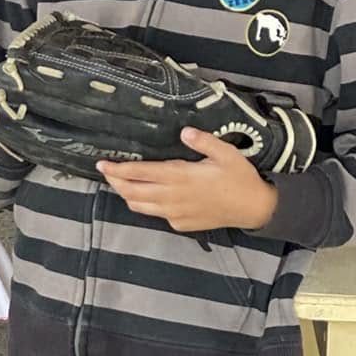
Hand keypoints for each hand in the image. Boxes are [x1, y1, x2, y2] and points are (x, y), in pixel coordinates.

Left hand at [97, 128, 277, 233]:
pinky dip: (145, 205)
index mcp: (179, 177)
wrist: (254, 209)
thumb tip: (184, 131)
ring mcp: (174, 214)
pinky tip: (147, 196)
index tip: (102, 164)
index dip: (117, 169)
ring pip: (139, 206)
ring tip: (120, 183)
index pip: (139, 173)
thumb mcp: (226, 153)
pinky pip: (155, 215)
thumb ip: (203, 141)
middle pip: (131, 192)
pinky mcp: (180, 224)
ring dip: (126, 194)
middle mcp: (172, 197)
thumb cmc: (240, 178)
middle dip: (115, 181)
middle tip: (107, 171)